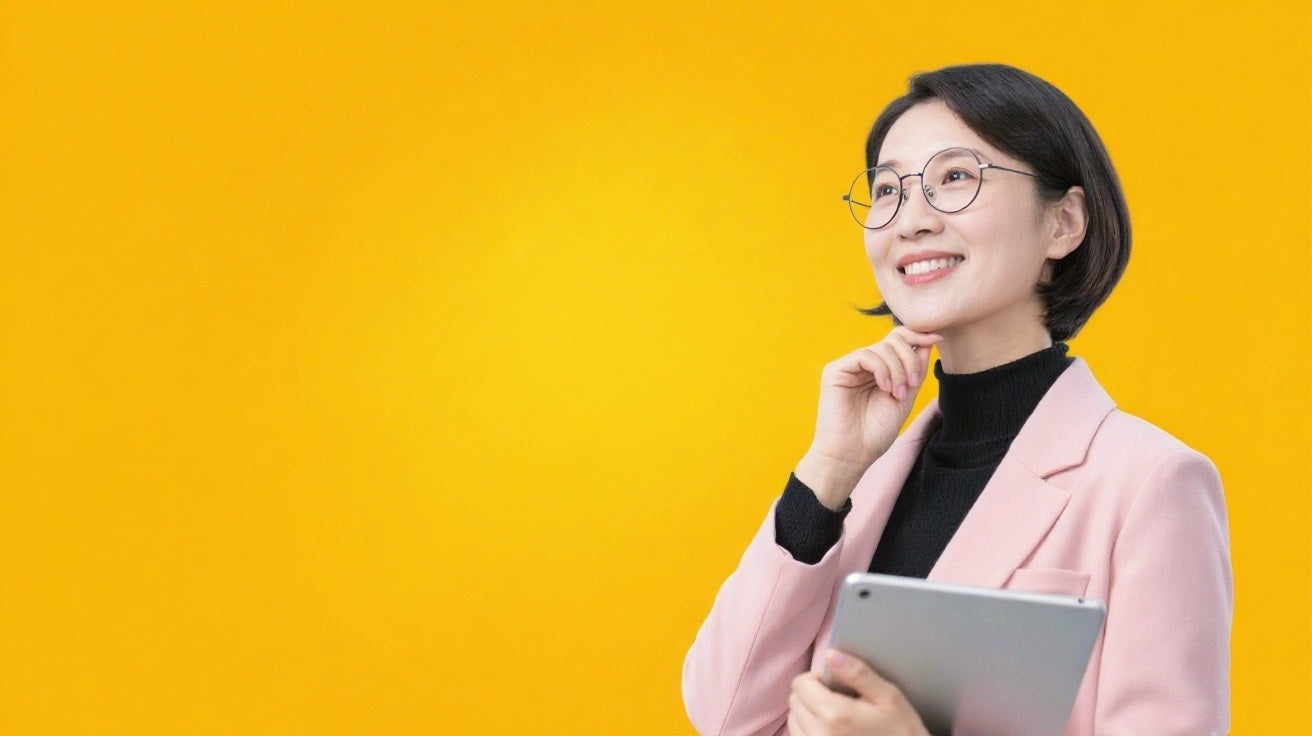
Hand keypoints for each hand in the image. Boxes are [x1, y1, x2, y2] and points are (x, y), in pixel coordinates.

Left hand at [787, 649, 931, 735]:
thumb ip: (857, 673)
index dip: (816, 678)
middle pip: (795, 701)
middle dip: (811, 695)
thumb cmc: (901, 731)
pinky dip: (809, 730)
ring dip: (808, 713)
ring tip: (835, 717)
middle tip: (838, 700)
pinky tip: (830, 730)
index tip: (834, 684)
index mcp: (835, 715)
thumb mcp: (887, 696)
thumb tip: (830, 655)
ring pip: (793, 720)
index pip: (800, 684)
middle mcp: (819, 735)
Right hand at [805, 326, 942, 478]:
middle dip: (910, 358)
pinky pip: (866, 356)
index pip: (899, 341)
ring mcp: (849, 367)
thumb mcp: (905, 397)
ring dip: (898, 370)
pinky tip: (885, 388)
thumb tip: (929, 340)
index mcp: (879, 371)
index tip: (937, 339)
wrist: (852, 455)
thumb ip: (915, 370)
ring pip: (882, 347)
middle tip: (913, 383)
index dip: (918, 336)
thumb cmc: (876, 433)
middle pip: (893, 339)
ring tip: (898, 394)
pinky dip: (882, 370)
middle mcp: (864, 366)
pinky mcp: (835, 371)